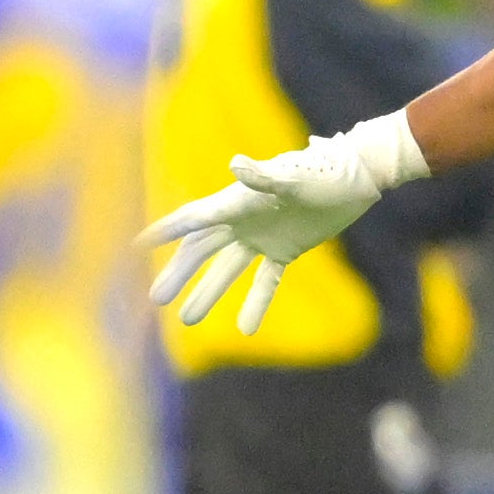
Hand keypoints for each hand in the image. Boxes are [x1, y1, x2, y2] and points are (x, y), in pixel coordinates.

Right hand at [139, 115, 422, 334]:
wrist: (357, 176)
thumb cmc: (325, 169)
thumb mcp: (295, 176)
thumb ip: (265, 177)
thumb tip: (236, 165)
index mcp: (238, 202)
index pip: (194, 219)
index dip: (166, 231)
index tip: (136, 244)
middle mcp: (243, 221)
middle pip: (202, 250)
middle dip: (179, 274)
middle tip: (156, 299)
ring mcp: (263, 237)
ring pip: (227, 269)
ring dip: (208, 292)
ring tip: (187, 319)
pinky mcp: (286, 250)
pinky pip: (266, 280)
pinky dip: (256, 302)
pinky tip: (246, 328)